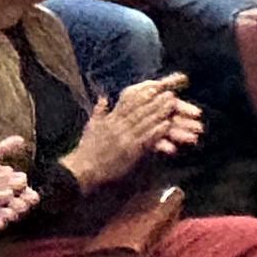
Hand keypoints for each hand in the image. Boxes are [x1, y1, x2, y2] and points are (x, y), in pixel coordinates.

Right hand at [64, 78, 191, 188]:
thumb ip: (99, 111)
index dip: (142, 94)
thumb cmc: (87, 150)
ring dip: (160, 112)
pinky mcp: (131, 151)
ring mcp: (125, 138)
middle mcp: (118, 126)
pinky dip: (157, 131)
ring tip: (172, 104)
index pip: (128, 103)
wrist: (83, 169)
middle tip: (169, 93)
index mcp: (110, 119)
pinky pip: (146, 139)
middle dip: (155, 100)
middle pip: (139, 110)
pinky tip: (167, 125)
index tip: (154, 86)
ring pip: (145, 122)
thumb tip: (103, 97)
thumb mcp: (91, 126)